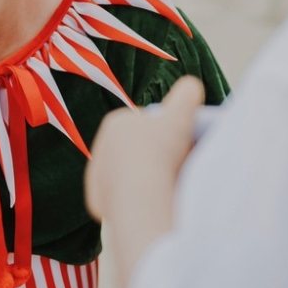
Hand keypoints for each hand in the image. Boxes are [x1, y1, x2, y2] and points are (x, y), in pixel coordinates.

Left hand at [85, 77, 205, 222]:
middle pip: (137, 150)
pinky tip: (152, 201)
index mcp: (116, 122)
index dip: (168, 133)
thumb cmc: (161, 151)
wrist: (140, 198)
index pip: (147, 124)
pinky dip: (136, 199)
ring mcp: (96, 176)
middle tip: (178, 167)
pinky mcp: (97, 201)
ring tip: (168, 186)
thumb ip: (188, 92)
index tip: (182, 144)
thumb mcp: (182, 113)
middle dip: (156, 155)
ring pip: (128, 174)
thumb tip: (191, 86)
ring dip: (146, 178)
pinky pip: (121, 197)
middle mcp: (100, 147)